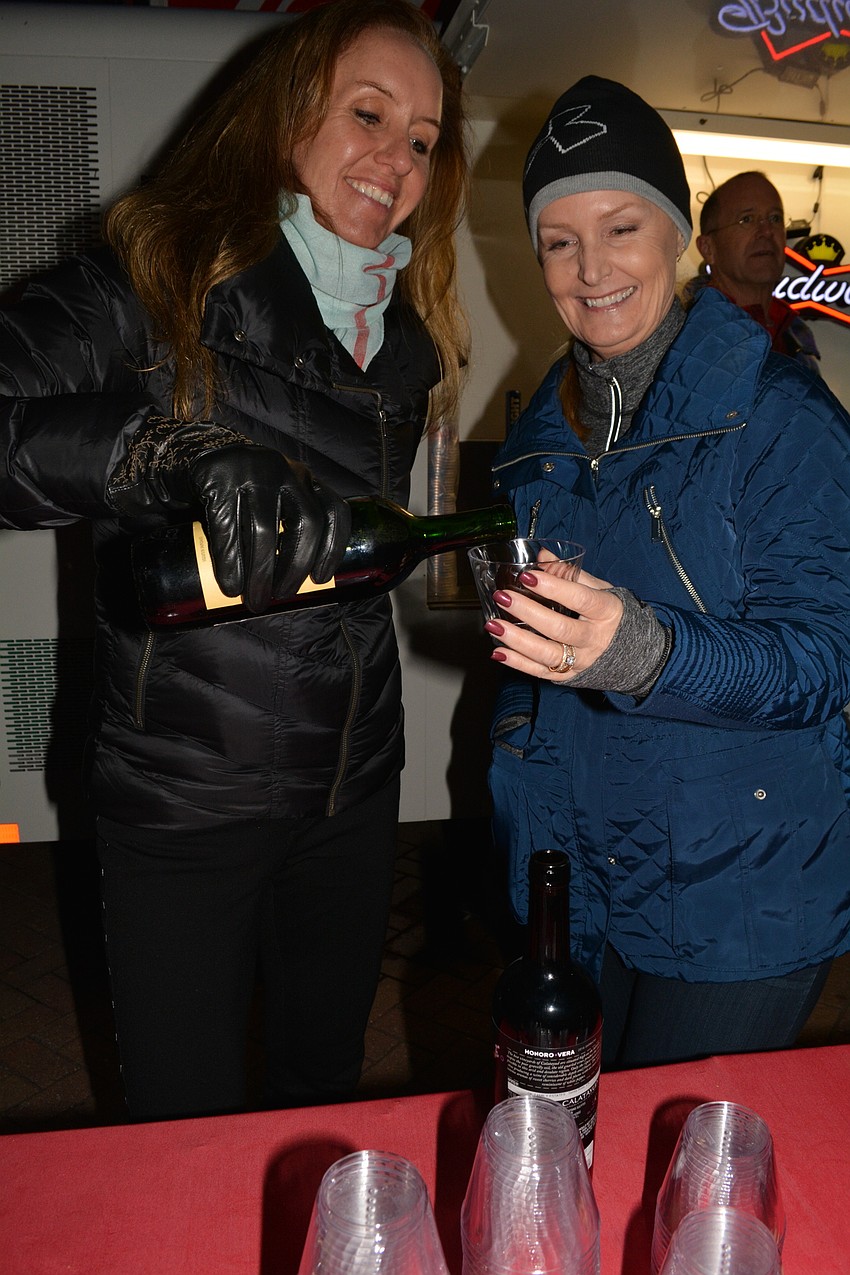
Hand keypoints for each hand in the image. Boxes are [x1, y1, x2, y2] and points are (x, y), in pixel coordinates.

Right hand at [107, 418, 350, 613]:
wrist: (189, 458)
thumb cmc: (236, 493)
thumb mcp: (271, 499)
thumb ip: (286, 523)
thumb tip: (291, 584)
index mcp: (304, 479)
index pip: (333, 512)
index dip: (332, 548)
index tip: (320, 579)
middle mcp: (285, 469)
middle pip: (305, 523)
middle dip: (295, 566)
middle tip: (280, 595)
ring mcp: (252, 469)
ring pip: (264, 529)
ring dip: (260, 572)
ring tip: (254, 599)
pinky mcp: (218, 477)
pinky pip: (227, 527)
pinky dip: (229, 561)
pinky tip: (230, 584)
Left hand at [484, 567, 623, 680]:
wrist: (633, 654)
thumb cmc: (610, 615)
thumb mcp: (600, 591)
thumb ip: (571, 574)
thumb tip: (542, 556)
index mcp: (606, 612)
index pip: (580, 599)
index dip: (554, 587)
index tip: (527, 576)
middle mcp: (594, 639)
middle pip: (560, 629)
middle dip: (528, 612)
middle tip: (503, 597)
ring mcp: (581, 660)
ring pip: (548, 654)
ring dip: (517, 640)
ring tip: (493, 625)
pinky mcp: (569, 676)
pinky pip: (540, 672)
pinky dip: (518, 663)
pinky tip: (498, 651)